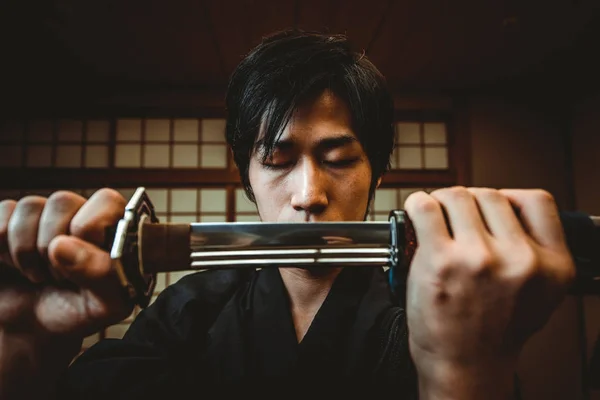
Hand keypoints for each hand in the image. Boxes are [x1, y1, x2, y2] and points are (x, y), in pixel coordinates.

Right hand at [0, 188, 132, 347]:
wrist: (32, 327)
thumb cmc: (77, 311)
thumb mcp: (102, 305)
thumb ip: (99, 274)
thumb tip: (61, 245)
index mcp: (114, 226)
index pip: (106, 201)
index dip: (89, 230)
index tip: (83, 262)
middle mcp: (80, 211)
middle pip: (62, 201)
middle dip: (54, 247)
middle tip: (57, 277)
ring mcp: (43, 214)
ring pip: (29, 206)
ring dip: (26, 251)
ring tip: (38, 275)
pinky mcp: (9, 220)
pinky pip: (2, 213)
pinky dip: (1, 247)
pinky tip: (14, 265)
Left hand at [403, 187, 574, 398]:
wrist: (465, 366)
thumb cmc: (493, 331)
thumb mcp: (537, 293)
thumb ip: (531, 250)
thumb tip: (502, 208)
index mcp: (552, 266)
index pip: (537, 201)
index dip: (509, 199)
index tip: (490, 209)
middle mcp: (521, 259)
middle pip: (489, 195)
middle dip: (468, 203)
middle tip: (454, 218)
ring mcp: (480, 258)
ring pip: (457, 196)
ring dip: (441, 202)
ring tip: (435, 218)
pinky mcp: (441, 260)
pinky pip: (425, 208)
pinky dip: (417, 205)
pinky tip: (417, 215)